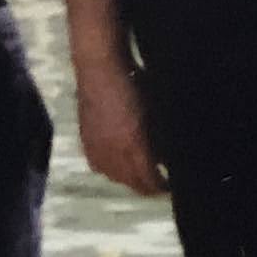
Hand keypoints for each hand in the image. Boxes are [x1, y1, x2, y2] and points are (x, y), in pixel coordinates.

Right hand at [76, 59, 165, 195]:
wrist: (100, 68)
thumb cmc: (135, 83)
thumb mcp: (153, 112)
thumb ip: (157, 139)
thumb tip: (164, 158)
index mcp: (133, 146)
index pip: (148, 181)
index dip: (161, 187)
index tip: (170, 186)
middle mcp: (113, 153)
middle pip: (132, 183)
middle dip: (146, 186)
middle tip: (158, 184)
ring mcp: (97, 149)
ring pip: (115, 177)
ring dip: (129, 179)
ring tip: (140, 175)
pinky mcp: (86, 142)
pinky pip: (100, 166)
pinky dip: (111, 169)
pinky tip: (117, 164)